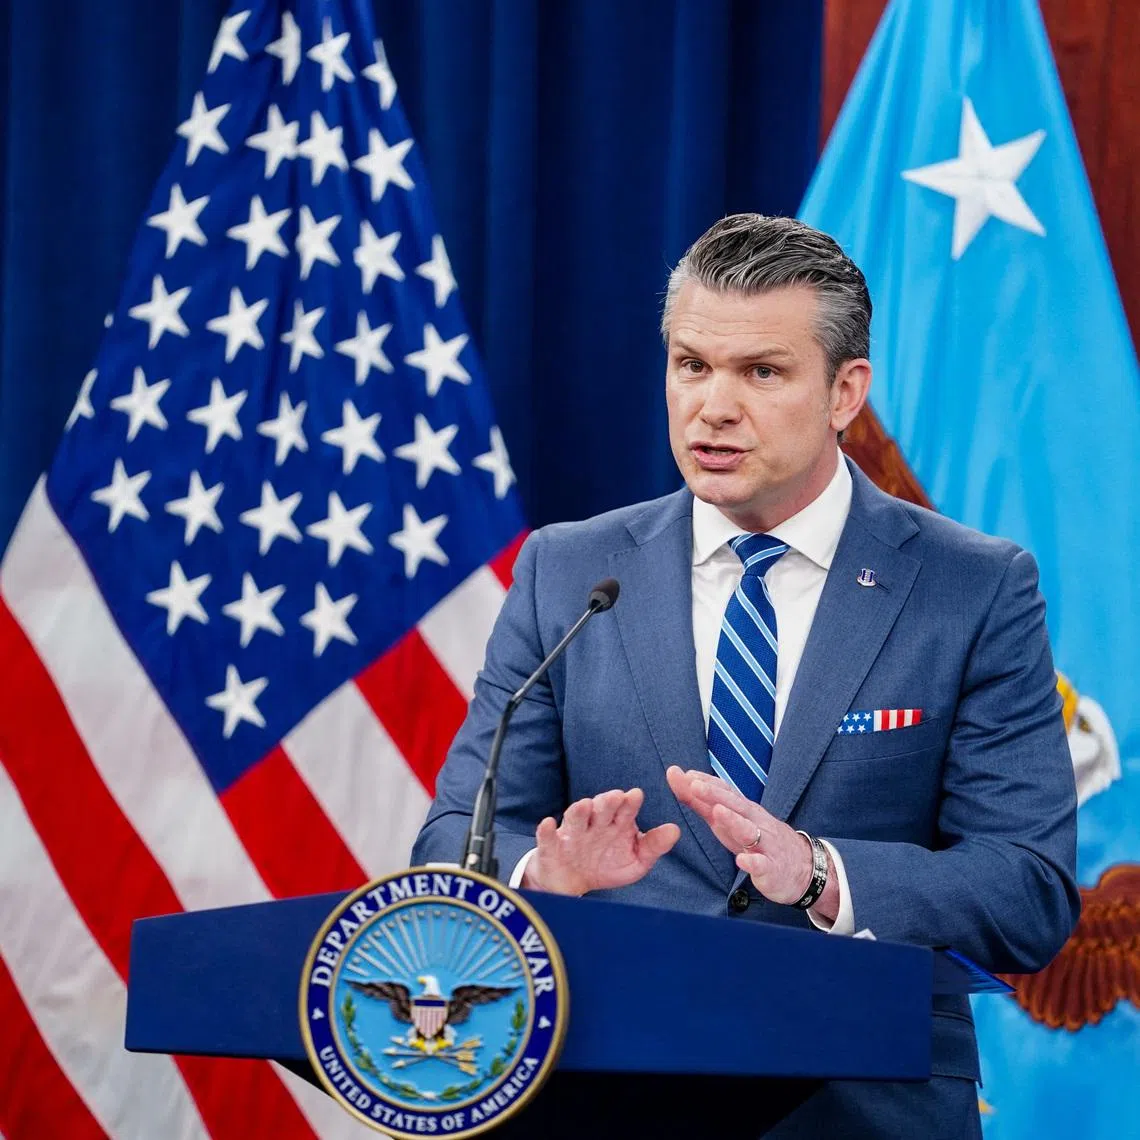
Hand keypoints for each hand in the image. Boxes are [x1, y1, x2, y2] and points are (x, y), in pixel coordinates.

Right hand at [522, 788, 680, 895]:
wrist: (573, 883)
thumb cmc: (607, 864)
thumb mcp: (635, 860)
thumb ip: (654, 846)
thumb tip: (676, 830)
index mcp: (616, 823)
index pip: (624, 810)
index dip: (629, 803)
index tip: (636, 795)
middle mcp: (594, 823)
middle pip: (600, 809)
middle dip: (607, 802)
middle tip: (615, 796)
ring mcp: (572, 833)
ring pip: (575, 819)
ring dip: (579, 811)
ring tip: (585, 805)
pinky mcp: (551, 846)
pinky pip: (547, 837)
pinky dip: (546, 830)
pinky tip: (548, 823)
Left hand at [666, 766, 835, 915]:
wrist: (802, 867)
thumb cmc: (756, 839)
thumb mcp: (726, 821)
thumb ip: (701, 803)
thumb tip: (677, 778)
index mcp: (742, 810)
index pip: (724, 791)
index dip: (705, 782)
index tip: (682, 773)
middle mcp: (754, 822)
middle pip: (735, 805)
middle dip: (714, 794)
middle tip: (693, 784)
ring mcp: (764, 844)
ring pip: (749, 831)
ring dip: (733, 820)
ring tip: (717, 812)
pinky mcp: (771, 868)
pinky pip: (762, 865)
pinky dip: (752, 862)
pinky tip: (741, 861)